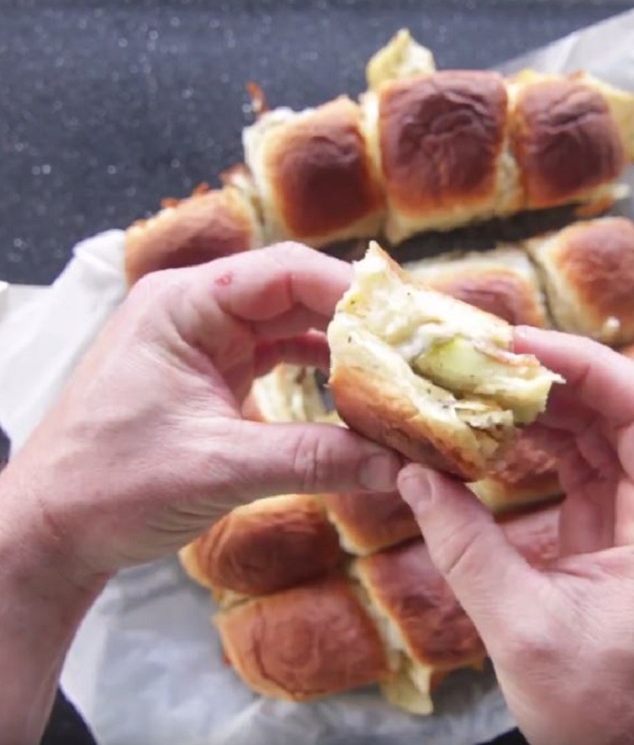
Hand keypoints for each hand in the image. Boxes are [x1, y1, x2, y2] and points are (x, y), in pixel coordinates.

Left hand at [1, 243, 402, 586]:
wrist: (53, 528)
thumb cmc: (112, 486)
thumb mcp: (221, 468)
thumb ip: (315, 460)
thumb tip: (398, 464)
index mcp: (185, 304)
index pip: (284, 271)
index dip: (350, 291)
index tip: (405, 322)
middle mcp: (197, 309)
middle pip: (295, 293)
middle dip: (356, 320)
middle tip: (413, 347)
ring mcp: (205, 341)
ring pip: (291, 325)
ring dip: (342, 347)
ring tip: (394, 367)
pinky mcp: (212, 373)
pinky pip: (278, 357)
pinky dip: (318, 372)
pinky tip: (353, 390)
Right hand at [397, 326, 633, 744]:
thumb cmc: (594, 709)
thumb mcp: (520, 627)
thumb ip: (463, 545)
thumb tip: (412, 474)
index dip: (585, 363)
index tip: (518, 344)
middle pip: (620, 406)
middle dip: (552, 373)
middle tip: (483, 354)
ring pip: (599, 426)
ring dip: (542, 400)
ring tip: (481, 381)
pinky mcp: (615, 521)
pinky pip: (581, 457)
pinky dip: (538, 436)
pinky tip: (495, 425)